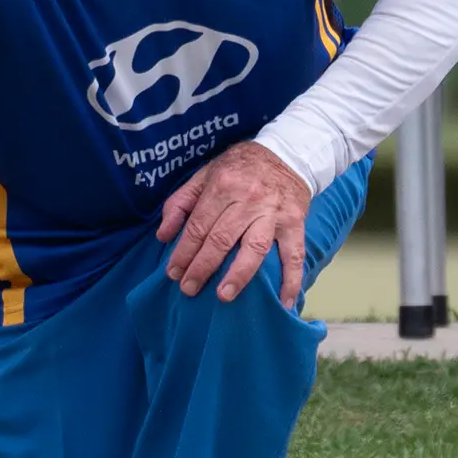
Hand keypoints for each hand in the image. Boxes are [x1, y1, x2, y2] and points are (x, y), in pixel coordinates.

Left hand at [157, 140, 312, 305]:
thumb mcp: (205, 174)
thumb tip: (163, 235)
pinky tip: (284, 303)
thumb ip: (181, 202)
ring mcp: (273, 214)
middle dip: (202, 267)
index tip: (173, 273)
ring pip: (254, 248)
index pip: (199, 225)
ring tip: (224, 296)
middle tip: (188, 289)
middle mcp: (248, 200)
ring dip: (239, 275)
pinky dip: (291, 280)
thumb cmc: (239, 168)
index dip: (184, 251)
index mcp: (222, 187)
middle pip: (221, 239)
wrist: (286, 154)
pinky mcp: (295, 224)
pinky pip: (295, 255)